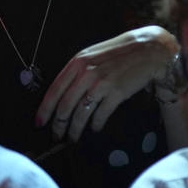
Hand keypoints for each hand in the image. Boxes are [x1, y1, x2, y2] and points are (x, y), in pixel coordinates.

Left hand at [36, 25, 178, 141]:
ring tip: (73, 138)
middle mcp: (87, 72)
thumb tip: (62, 94)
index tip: (39, 124)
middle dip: (58, 125)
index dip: (44, 110)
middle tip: (57, 135)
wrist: (148, 49)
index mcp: (78, 62)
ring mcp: (102, 83)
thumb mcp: (93, 55)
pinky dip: (96, 125)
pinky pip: (100, 115)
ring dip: (75, 130)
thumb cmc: (119, 53)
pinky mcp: (116, 93)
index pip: (54, 90)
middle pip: (65, 106)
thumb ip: (78, 71)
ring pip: (80, 114)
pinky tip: (95, 128)